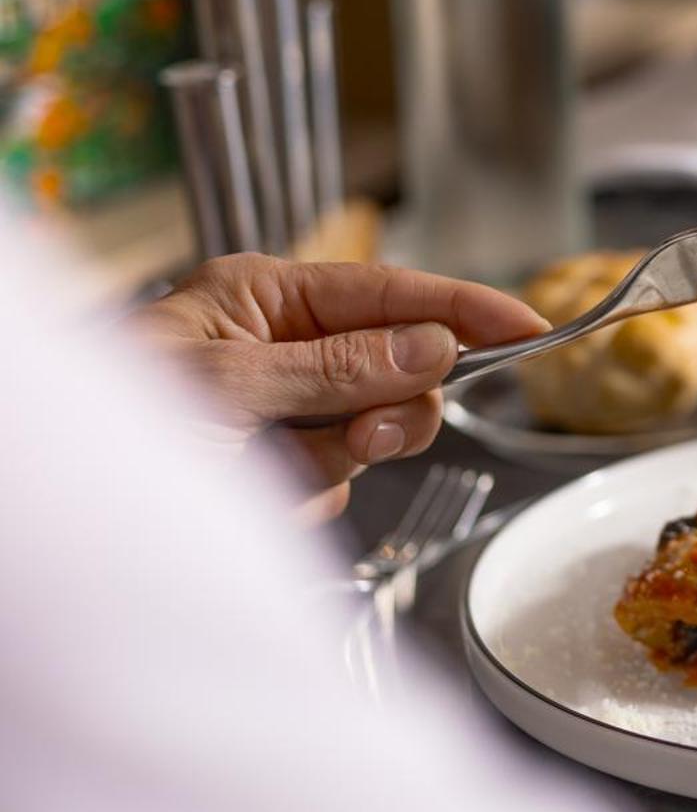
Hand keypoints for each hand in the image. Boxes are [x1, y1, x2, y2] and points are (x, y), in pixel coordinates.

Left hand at [129, 255, 546, 519]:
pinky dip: (299, 493)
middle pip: (397, 366)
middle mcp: (280, 347)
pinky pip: (335, 481)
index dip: (464, 308)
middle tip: (361, 434)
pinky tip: (250, 491)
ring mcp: (281, 410)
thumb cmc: (112, 424)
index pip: (389, 292)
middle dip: (386, 406)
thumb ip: (341, 366)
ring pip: (370, 432)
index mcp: (263, 299)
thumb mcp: (229, 386)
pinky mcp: (277, 465)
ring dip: (330, 458)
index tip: (528, 323)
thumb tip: (434, 346)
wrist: (53, 519)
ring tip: (268, 468)